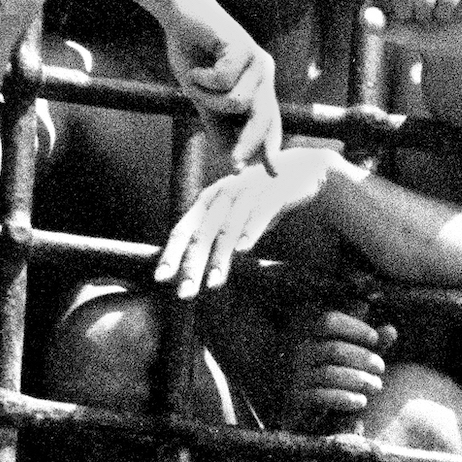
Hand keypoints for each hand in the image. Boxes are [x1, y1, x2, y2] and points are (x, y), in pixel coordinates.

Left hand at [155, 148, 340, 300]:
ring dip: (219, 258)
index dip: (171, 254)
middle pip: (202, 234)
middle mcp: (223, 196)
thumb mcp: (231, 211)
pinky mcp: (273, 195)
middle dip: (192, 265)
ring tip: (212, 284)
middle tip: (185, 293)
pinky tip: (244, 250)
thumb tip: (189, 264)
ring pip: (228, 230)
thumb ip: (213, 233)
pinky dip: (250, 232)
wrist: (300, 167)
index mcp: (208, 201)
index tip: (161, 279)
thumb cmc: (260, 197)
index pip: (183, 230)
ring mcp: (248, 194)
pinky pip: (260, 216)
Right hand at [161, 0, 280, 172]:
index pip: (268, 121)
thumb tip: (230, 157)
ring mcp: (257, 59)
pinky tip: (195, 67)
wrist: (180, 17)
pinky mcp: (244, 46)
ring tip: (195, 81)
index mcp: (258, 86)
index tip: (273, 173)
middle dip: (247, 143)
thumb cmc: (194, 54)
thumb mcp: (203, 97)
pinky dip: (201, 78)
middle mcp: (263, 73)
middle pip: (263, 117)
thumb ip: (217, 124)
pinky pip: (222, 80)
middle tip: (235, 164)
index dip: (269, 147)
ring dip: (207, 98)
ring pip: (237, 101)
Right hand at [284, 308, 394, 428]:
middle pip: (334, 349)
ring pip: (329, 374)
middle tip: (381, 368)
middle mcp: (302, 353)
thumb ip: (374, 347)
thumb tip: (392, 330)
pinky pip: (320, 397)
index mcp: (315, 337)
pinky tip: (361, 401)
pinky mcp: (298, 399)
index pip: (329, 321)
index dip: (354, 326)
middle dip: (363, 358)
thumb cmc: (338, 378)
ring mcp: (297, 375)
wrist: (309, 412)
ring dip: (358, 380)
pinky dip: (344, 399)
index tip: (375, 338)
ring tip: (376, 386)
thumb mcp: (358, 360)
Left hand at [366, 0, 461, 110]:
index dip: (383, 3)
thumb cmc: (404, 24)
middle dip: (404, 12)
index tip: (388, 7)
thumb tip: (369, 19)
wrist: (438, 34)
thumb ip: (371, 23)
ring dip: (424, 15)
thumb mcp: (382, 27)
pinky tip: (442, 11)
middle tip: (409, 13)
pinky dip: (442, 14)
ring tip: (426, 12)